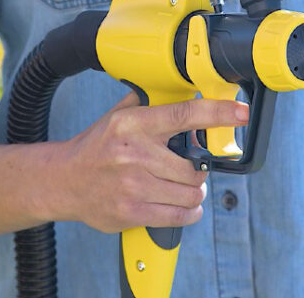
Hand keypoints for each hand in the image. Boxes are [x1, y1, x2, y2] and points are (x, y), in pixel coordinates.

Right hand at [52, 92, 248, 232]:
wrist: (63, 181)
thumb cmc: (95, 147)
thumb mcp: (117, 115)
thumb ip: (148, 101)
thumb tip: (180, 87)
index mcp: (133, 124)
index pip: (184, 114)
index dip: (218, 112)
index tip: (240, 112)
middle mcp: (134, 153)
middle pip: (194, 167)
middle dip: (199, 170)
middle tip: (189, 168)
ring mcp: (133, 185)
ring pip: (191, 193)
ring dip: (193, 192)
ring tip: (180, 186)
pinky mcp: (131, 211)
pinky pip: (179, 216)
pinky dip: (188, 212)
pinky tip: (181, 204)